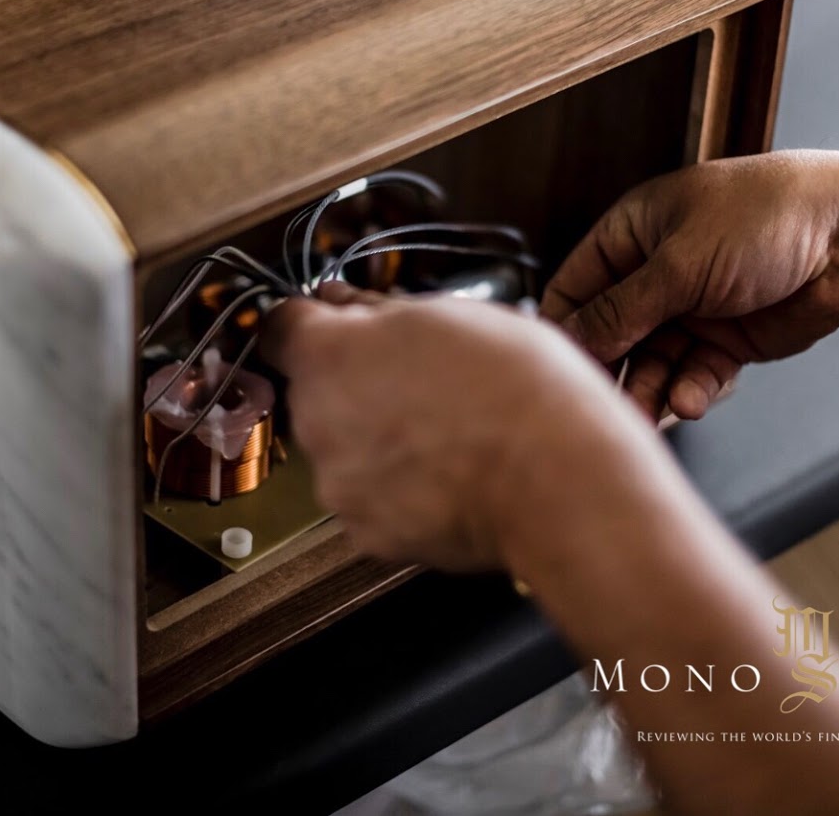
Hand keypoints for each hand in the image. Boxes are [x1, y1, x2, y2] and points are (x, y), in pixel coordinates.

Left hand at [262, 285, 652, 570]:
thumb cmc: (517, 389)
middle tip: (422, 378)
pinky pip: (371, 501)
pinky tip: (449, 475)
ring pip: (343, 448)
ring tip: (448, 432)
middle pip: (315, 391)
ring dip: (377, 438)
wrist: (559, 481)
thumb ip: (379, 309)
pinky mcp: (369, 536)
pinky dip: (399, 490)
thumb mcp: (452, 313)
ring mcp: (338, 485)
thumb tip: (343, 302)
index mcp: (328, 356)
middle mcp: (316, 422)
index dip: (311, 322)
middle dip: (355, 383)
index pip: (280, 327)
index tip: (338, 324)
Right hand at [542, 151, 838, 420]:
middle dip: (610, 369)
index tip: (559, 366)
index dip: (564, 327)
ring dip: (649, 388)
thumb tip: (573, 338)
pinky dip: (690, 389)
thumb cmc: (768, 217)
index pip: (577, 286)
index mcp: (634, 233)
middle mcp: (658, 270)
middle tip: (605, 402)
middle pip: (614, 333)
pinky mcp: (728, 338)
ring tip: (651, 411)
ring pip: (653, 360)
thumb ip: (622, 309)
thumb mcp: (679, 264)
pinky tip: (690, 401)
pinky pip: (695, 373)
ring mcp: (694, 306)